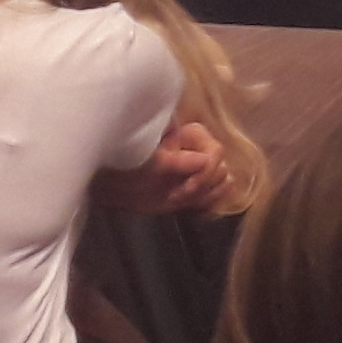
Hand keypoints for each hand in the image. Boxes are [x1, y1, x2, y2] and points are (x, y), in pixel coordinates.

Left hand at [93, 120, 244, 214]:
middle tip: (174, 197)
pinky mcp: (201, 187)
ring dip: (203, 197)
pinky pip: (221, 196)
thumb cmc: (130, 165)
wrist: (116, 183)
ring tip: (179, 201)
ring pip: (225, 183)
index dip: (203, 176)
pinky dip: (207, 204)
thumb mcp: (152, 162)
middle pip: (222, 171)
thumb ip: (179, 161)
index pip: (217, 153)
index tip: (179, 192)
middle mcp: (203, 148)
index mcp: (193, 135)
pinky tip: (186, 206)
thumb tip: (204, 161)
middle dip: (200, 189)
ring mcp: (203, 168)